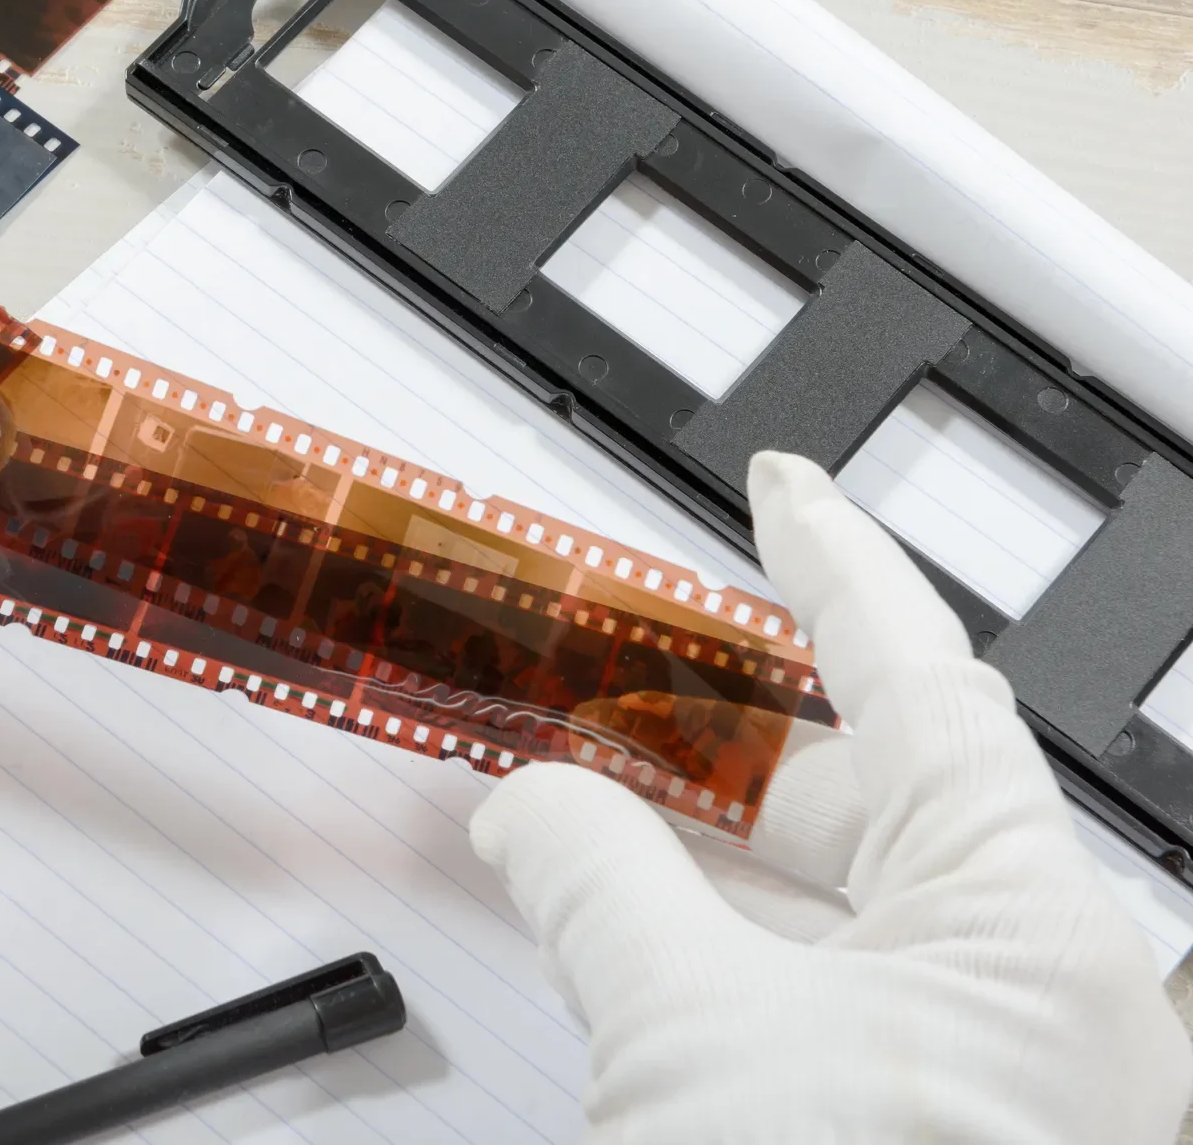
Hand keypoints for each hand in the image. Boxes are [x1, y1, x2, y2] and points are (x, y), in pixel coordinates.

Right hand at [471, 453, 1191, 1141]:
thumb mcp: (685, 1029)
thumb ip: (598, 883)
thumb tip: (538, 806)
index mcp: (1027, 927)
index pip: (918, 680)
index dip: (832, 561)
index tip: (784, 488)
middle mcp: (1030, 988)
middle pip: (868, 792)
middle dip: (722, 735)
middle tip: (612, 684)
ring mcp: (983, 1062)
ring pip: (835, 905)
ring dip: (704, 854)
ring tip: (588, 813)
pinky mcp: (924, 1121)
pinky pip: (822, 992)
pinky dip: (723, 949)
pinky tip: (633, 940)